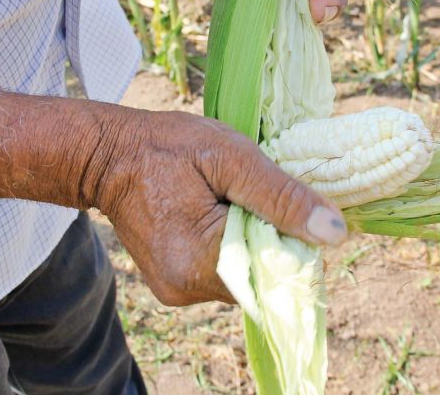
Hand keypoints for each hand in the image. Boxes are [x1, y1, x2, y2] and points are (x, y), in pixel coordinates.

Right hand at [86, 109, 346, 305]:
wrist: (106, 155)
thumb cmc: (167, 147)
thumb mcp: (232, 157)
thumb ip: (283, 197)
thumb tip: (333, 233)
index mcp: (203, 261)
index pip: (278, 269)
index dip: (293, 237)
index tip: (282, 202)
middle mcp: (189, 289)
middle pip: (261, 276)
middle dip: (269, 238)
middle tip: (249, 194)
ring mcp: (178, 292)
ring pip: (243, 276)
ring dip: (249, 242)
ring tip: (228, 202)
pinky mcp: (173, 286)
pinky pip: (221, 274)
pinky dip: (229, 248)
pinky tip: (215, 216)